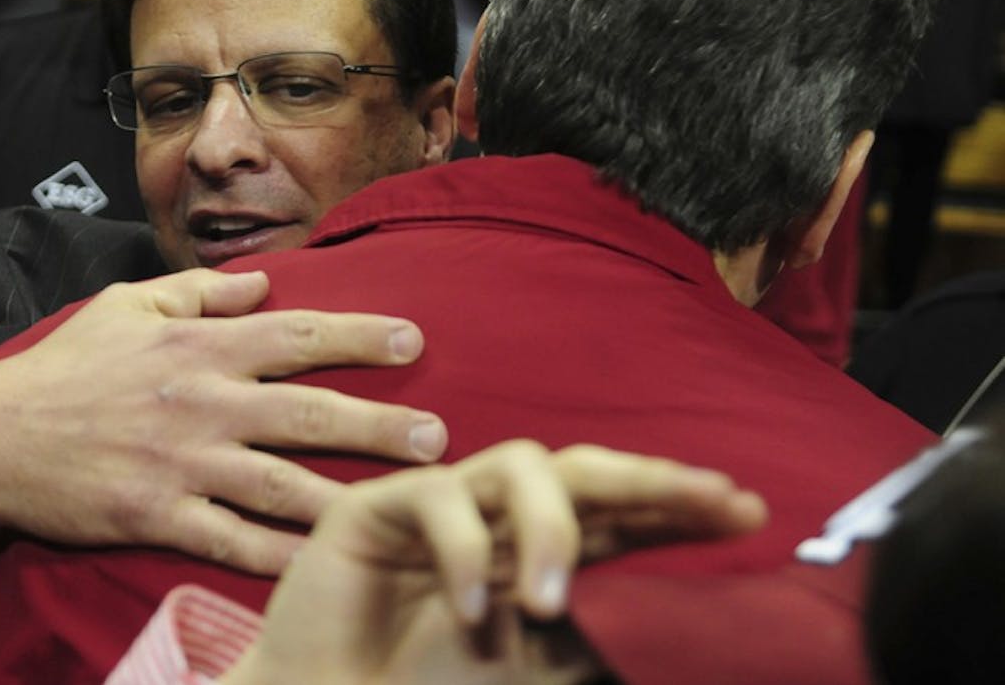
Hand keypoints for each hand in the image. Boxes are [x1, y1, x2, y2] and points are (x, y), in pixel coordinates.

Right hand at [0, 269, 446, 593]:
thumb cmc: (63, 369)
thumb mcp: (125, 308)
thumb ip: (198, 293)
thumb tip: (263, 282)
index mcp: (196, 348)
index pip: (295, 334)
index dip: (360, 335)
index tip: (414, 341)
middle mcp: (200, 404)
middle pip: (307, 411)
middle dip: (379, 423)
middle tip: (439, 438)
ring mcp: (180, 465)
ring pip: (282, 482)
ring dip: (350, 493)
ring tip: (409, 502)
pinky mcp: (157, 517)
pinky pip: (233, 541)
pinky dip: (282, 553)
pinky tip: (326, 561)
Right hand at [223, 442, 767, 684]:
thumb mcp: (547, 677)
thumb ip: (604, 651)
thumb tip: (686, 653)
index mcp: (544, 556)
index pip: (624, 514)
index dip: (682, 505)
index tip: (748, 513)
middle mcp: (502, 521)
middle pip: (587, 472)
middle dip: (652, 480)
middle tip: (708, 503)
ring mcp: (444, 508)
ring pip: (522, 466)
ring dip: (551, 526)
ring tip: (549, 604)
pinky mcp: (380, 507)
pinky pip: (441, 499)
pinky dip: (465, 552)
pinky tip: (470, 612)